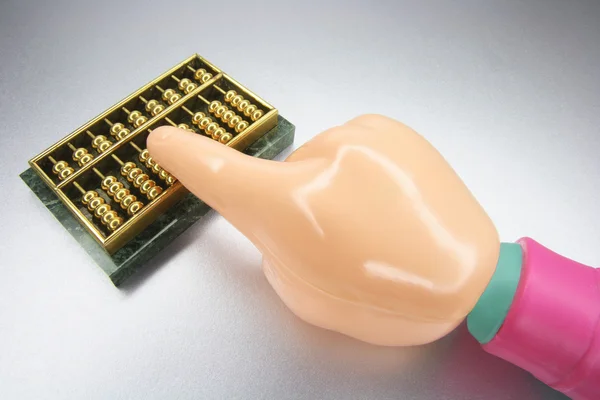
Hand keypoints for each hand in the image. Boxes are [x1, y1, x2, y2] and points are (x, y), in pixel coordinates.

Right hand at [147, 114, 499, 345]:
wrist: (472, 275)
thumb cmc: (388, 296)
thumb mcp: (305, 291)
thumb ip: (271, 244)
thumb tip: (271, 213)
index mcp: (295, 206)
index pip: (220, 172)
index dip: (185, 158)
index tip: (162, 142)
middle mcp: (323, 156)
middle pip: (279, 177)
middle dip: (292, 206)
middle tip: (335, 238)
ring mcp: (360, 135)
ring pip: (315, 161)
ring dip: (326, 188)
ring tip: (372, 222)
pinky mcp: (389, 128)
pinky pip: (347, 148)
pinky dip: (352, 172)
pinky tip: (385, 200)